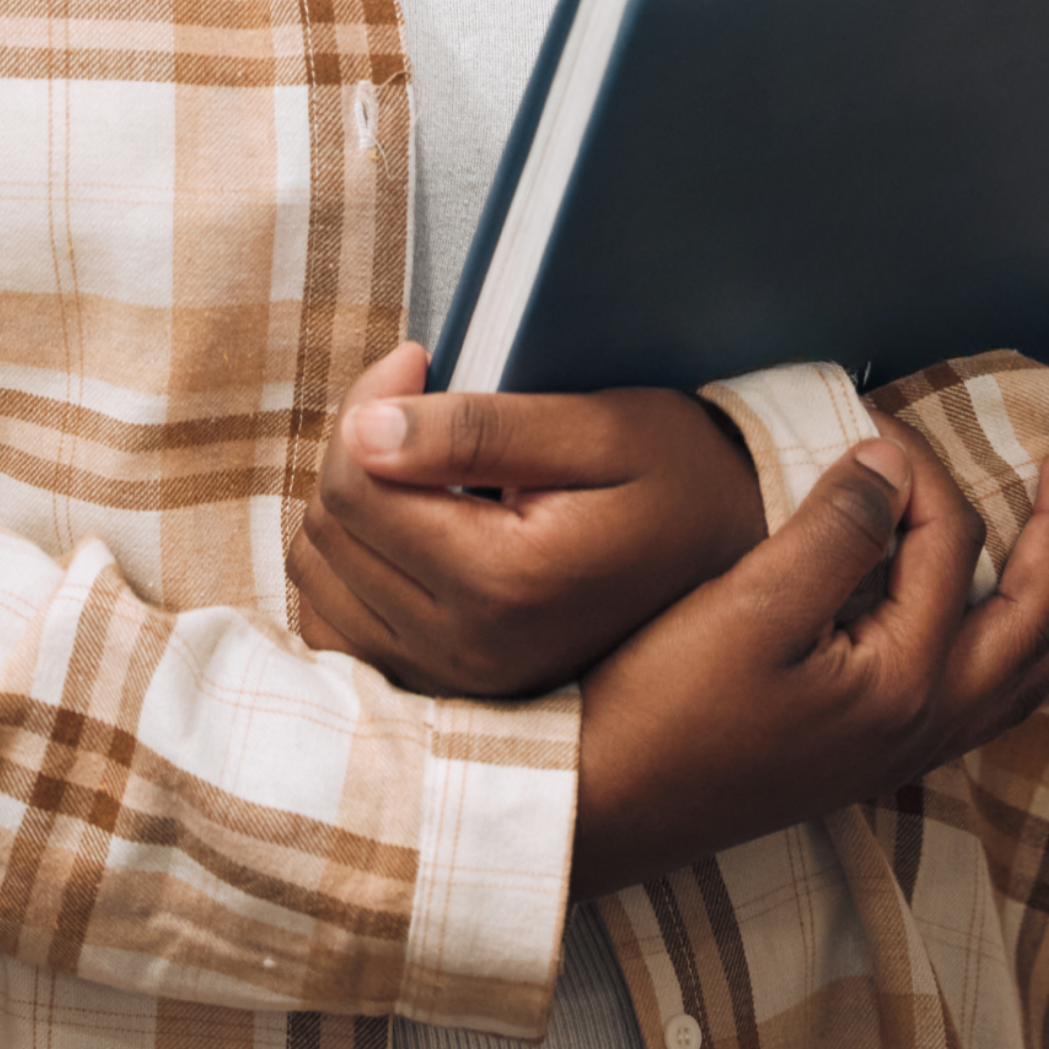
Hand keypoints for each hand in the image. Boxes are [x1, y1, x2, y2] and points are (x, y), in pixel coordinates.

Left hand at [289, 342, 768, 698]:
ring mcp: (451, 683)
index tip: (418, 359)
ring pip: (318, 575)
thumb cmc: (675, 476)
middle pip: (329, 528)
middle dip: (355, 445)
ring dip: (348, 502)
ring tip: (414, 458)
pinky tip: (400, 520)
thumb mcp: (597, 430)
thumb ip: (478, 430)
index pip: (357, 483)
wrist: (730, 554)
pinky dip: (346, 563)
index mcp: (504, 586)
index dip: (370, 400)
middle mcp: (467, 652)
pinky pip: (333, 624)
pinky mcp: (442, 690)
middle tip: (417, 397)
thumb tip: (363, 432)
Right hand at [568, 422, 1048, 899]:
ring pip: (1022, 674)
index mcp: (905, 681)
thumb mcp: (749, 608)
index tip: (870, 426)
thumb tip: (887, 466)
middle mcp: (922, 720)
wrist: (609, 805)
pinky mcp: (866, 753)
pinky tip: (1018, 651)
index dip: (916, 470)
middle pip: (1029, 620)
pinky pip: (987, 702)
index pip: (947, 544)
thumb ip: (833, 531)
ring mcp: (898, 745)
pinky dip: (1027, 663)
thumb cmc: (668, 710)